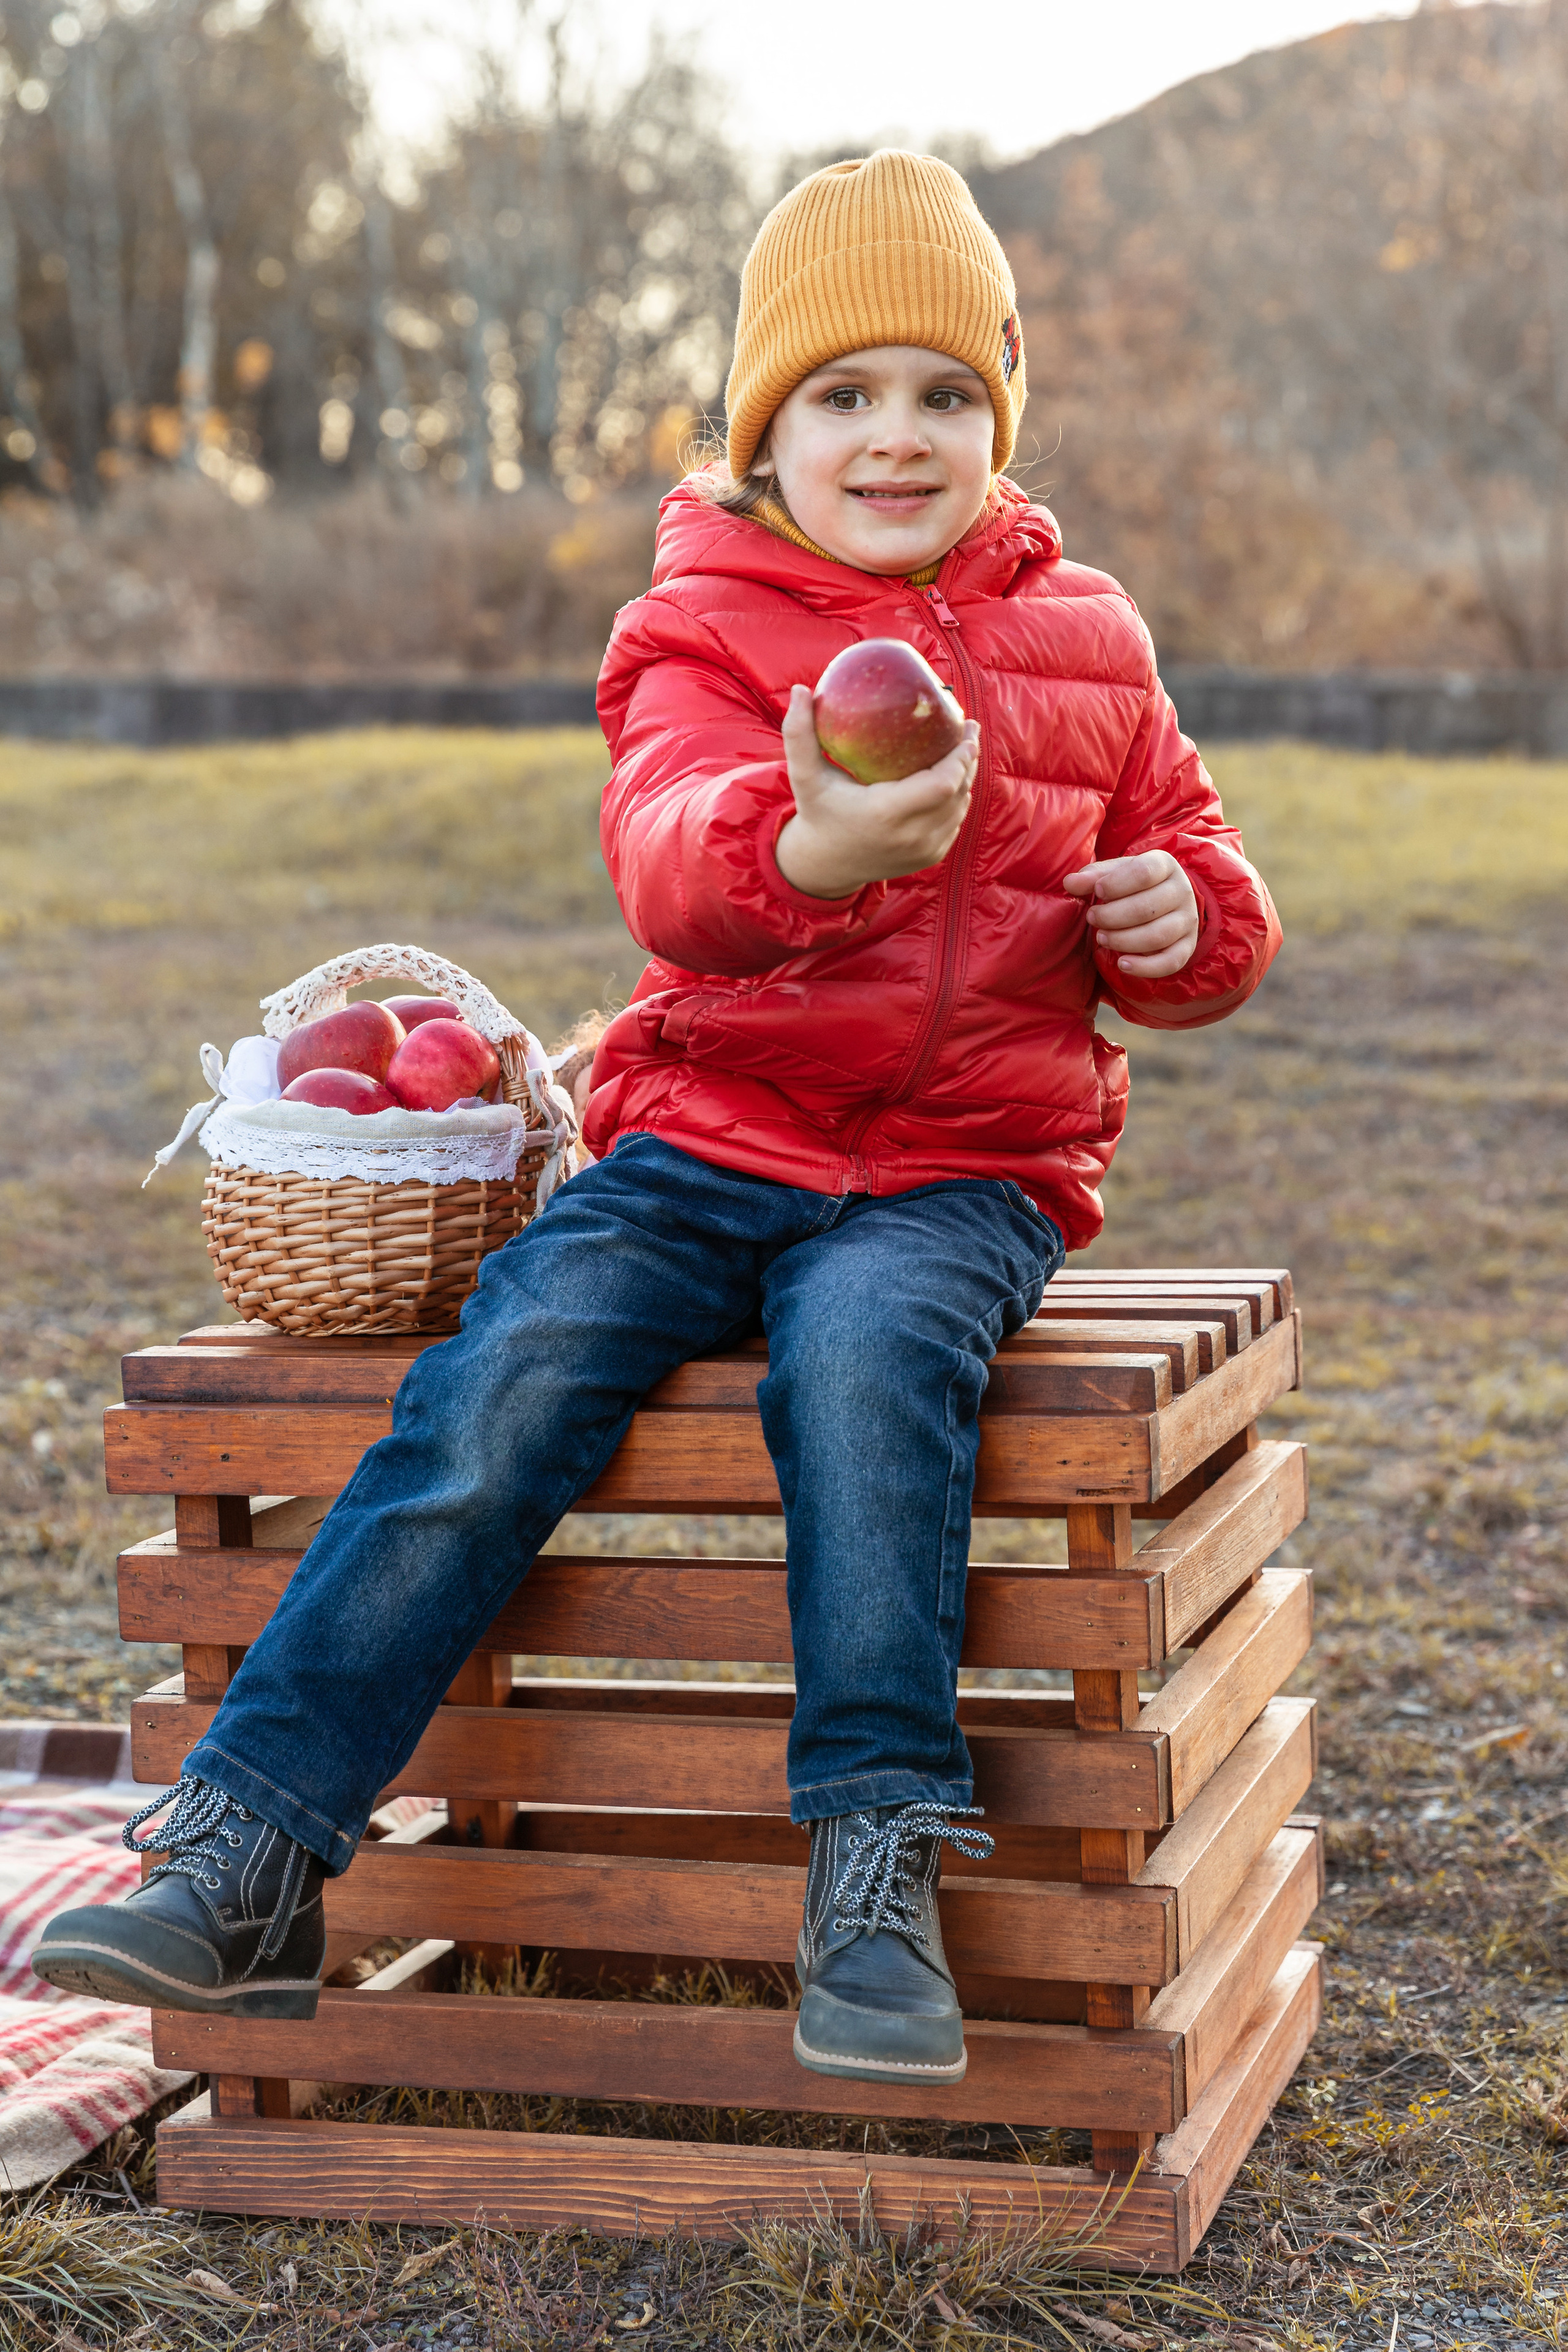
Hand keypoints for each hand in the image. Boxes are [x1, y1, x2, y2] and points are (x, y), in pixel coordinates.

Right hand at [774, 683, 979, 899]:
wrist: (826, 865)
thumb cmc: (817, 812)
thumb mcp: (804, 776)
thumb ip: (799, 735)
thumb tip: (799, 689)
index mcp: (886, 813)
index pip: (942, 784)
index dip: (961, 756)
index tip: (965, 726)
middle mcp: (911, 836)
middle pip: (959, 792)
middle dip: (969, 759)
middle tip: (968, 728)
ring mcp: (924, 851)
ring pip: (961, 807)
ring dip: (965, 777)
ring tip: (962, 749)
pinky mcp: (930, 858)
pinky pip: (954, 822)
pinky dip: (957, 799)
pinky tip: (952, 778)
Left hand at [1063, 851, 1198, 978]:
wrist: (1166, 902)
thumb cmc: (1133, 885)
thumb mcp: (1114, 874)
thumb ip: (1092, 878)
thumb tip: (1069, 883)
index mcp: (1165, 865)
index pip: (1143, 873)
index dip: (1115, 885)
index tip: (1097, 893)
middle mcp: (1182, 891)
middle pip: (1147, 908)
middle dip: (1112, 917)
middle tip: (1093, 918)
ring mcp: (1188, 921)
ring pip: (1157, 936)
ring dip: (1123, 941)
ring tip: (1101, 938)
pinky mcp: (1187, 946)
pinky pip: (1170, 962)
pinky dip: (1145, 967)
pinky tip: (1122, 964)